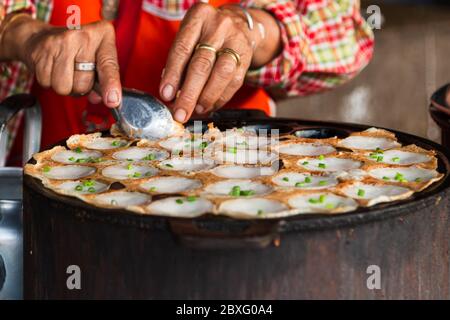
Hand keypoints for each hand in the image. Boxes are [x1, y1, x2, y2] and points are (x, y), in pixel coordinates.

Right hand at [0, 15, 120, 106]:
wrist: (41, 36)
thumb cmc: (77, 50)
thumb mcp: (98, 58)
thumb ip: (103, 80)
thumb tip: (98, 98)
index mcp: (102, 36)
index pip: (108, 65)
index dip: (111, 84)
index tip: (112, 101)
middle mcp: (82, 36)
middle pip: (82, 84)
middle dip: (79, 88)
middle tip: (77, 74)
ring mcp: (60, 42)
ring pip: (63, 87)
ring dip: (64, 87)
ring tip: (65, 72)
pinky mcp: (41, 50)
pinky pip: (46, 83)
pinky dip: (48, 82)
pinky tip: (52, 69)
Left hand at [160, 3, 280, 122]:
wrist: (239, 24)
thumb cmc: (206, 34)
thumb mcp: (189, 36)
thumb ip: (179, 61)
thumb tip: (170, 93)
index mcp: (199, 18)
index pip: (182, 49)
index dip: (173, 74)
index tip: (166, 95)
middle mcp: (219, 27)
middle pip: (202, 64)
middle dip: (189, 93)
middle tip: (180, 113)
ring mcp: (236, 42)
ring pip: (222, 74)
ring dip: (207, 97)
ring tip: (196, 110)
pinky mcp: (246, 58)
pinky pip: (234, 82)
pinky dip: (220, 98)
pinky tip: (210, 106)